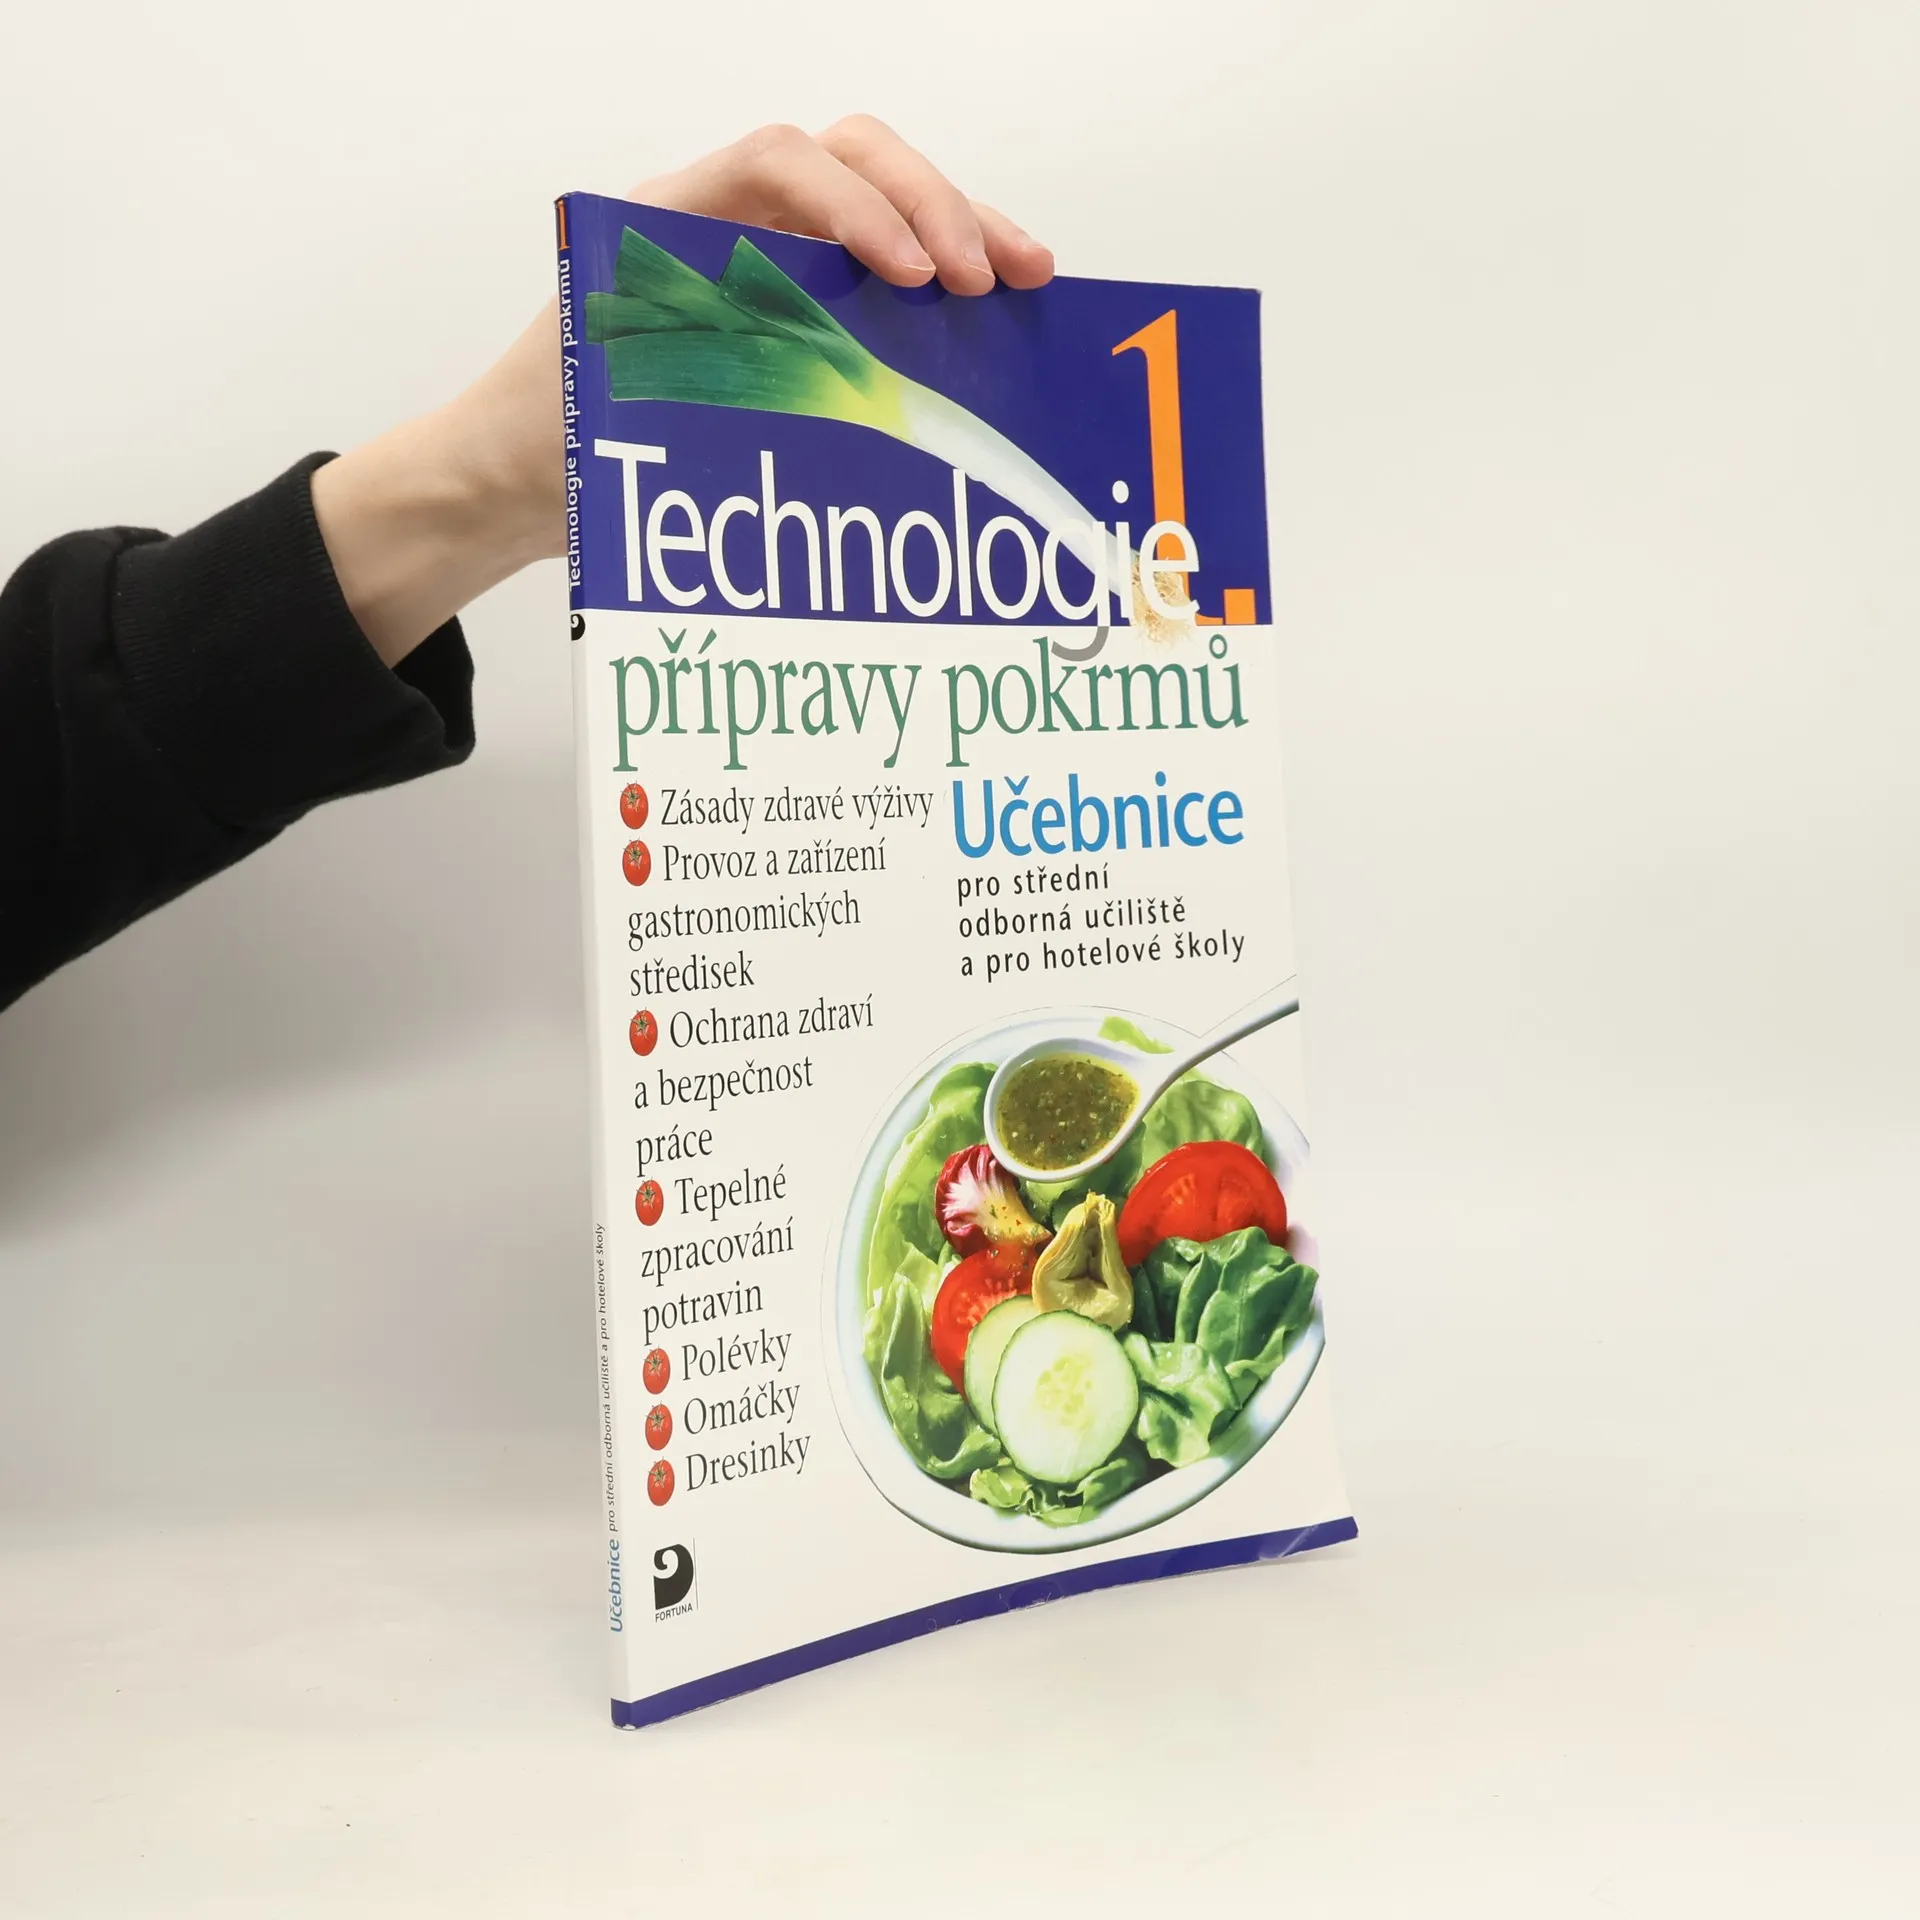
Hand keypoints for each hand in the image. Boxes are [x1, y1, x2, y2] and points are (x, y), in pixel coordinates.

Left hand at [313, 120, 1053, 666]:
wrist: (513, 479)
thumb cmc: (549, 440)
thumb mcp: (611, 404)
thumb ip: (690, 381)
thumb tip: (804, 395)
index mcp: (669, 222)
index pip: (778, 164)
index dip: (856, 205)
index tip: (911, 274)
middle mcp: (725, 223)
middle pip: (850, 159)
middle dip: (931, 205)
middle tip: (987, 280)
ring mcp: (768, 259)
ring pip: (881, 203)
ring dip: (960, 229)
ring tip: (1027, 278)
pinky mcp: (800, 308)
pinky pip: (880, 268)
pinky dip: (942, 275)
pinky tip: (998, 309)